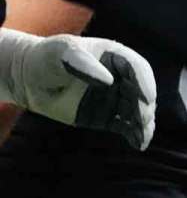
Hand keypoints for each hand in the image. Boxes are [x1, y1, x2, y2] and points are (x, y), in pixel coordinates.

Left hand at [0, 29, 155, 149]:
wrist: (29, 79)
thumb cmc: (46, 58)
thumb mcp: (61, 53)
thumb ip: (82, 64)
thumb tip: (109, 81)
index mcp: (116, 56)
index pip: (137, 68)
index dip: (145, 83)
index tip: (147, 99)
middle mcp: (121, 77)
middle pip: (140, 92)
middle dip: (144, 107)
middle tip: (143, 121)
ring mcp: (115, 97)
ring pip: (136, 111)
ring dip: (143, 124)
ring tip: (142, 137)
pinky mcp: (107, 116)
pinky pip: (126, 126)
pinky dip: (134, 135)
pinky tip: (139, 144)